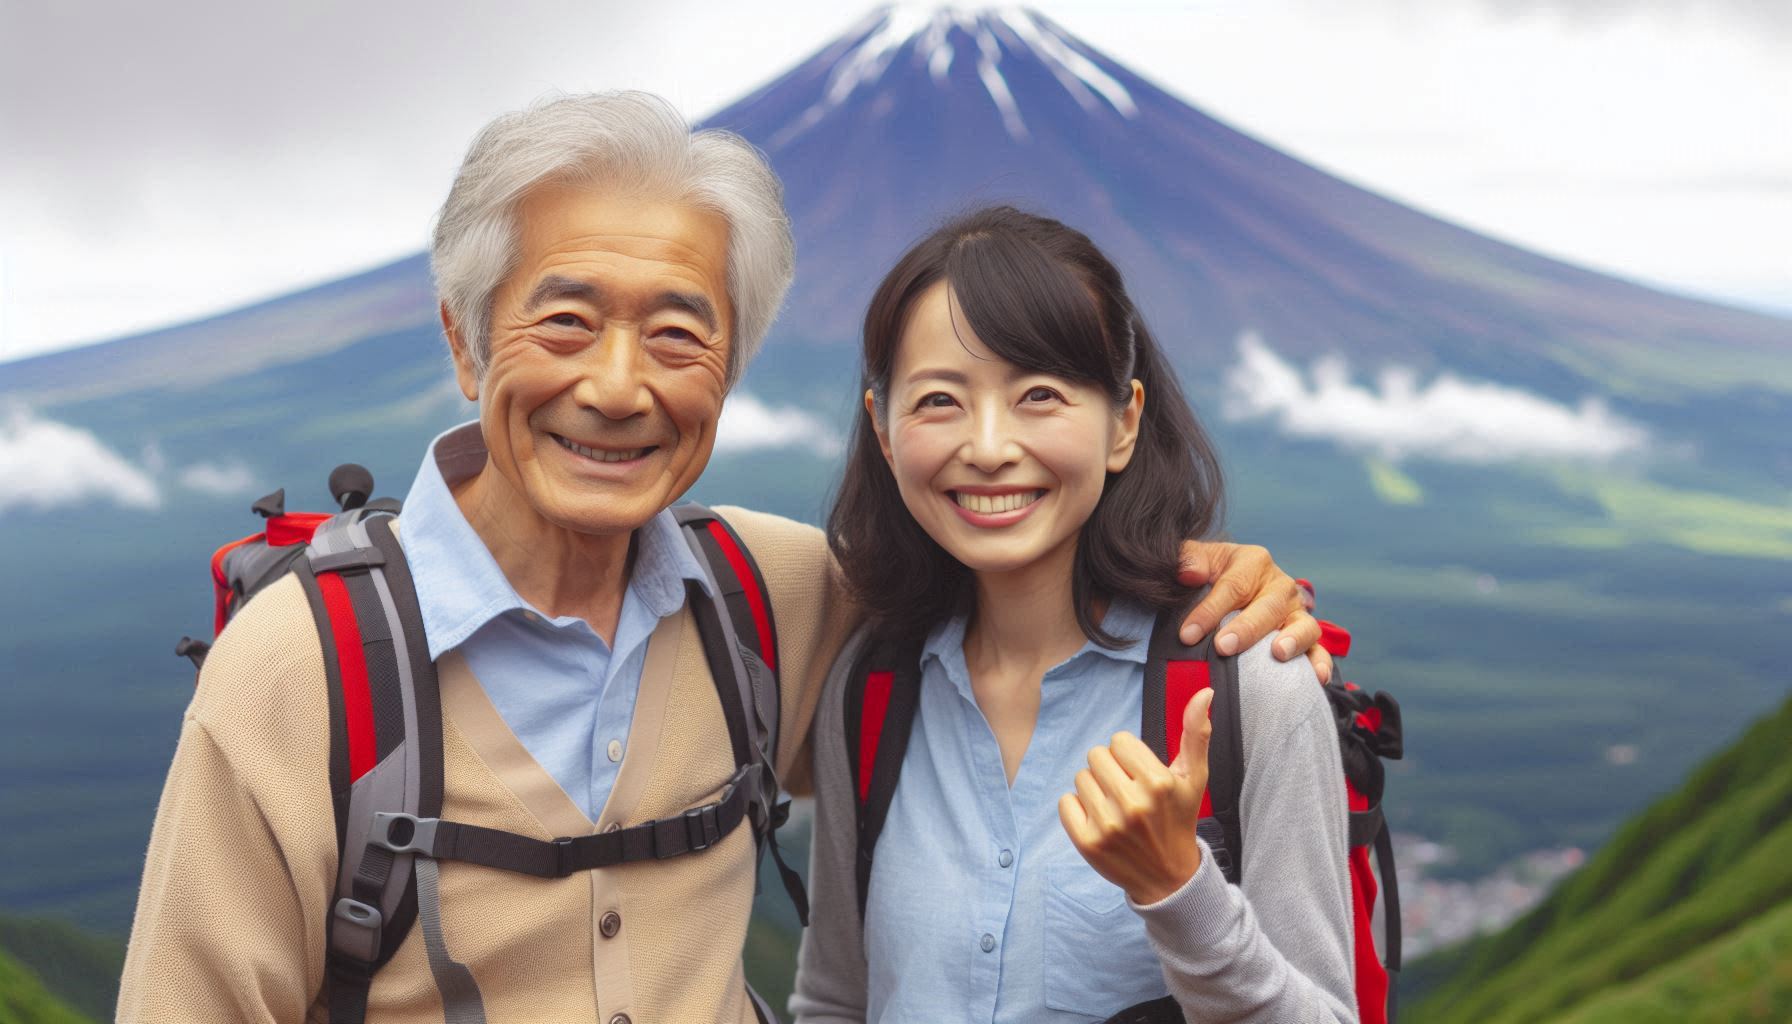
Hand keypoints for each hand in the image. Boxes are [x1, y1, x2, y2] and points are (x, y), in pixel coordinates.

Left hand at [1058, 689, 1214, 905]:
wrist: (1168, 877)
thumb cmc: (1179, 819)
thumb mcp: (1194, 777)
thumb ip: (1196, 732)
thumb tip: (1204, 691)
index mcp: (1158, 783)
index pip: (1119, 741)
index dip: (1130, 757)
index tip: (1142, 776)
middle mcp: (1132, 803)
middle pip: (1096, 756)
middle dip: (1112, 770)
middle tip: (1128, 792)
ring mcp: (1108, 825)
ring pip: (1081, 777)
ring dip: (1096, 789)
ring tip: (1117, 807)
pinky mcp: (1087, 843)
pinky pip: (1066, 802)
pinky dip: (1078, 808)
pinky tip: (1100, 820)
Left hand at [1176, 540, 1332, 682]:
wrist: (1236, 584)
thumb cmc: (1212, 574)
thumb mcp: (1199, 560)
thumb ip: (1189, 560)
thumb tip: (1189, 572)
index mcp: (1253, 562)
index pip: (1232, 586)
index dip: (1210, 611)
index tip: (1188, 635)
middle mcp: (1280, 586)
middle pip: (1268, 606)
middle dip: (1246, 628)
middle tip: (1224, 647)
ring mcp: (1296, 612)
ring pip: (1303, 624)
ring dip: (1293, 639)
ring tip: (1279, 653)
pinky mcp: (1306, 635)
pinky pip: (1318, 649)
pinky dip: (1320, 662)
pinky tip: (1317, 678)